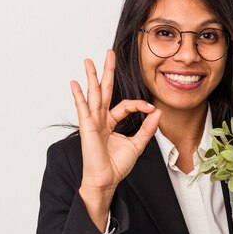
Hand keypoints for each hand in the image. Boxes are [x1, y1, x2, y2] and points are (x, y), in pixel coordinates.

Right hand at [70, 49, 160, 229]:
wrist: (106, 180)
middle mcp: (100, 119)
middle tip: (108, 53)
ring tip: (88, 60)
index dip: (139, 105)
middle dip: (107, 72)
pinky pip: (83, 108)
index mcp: (111, 123)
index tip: (151, 109)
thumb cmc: (117, 166)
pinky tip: (75, 83)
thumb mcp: (137, 145)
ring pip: (93, 94)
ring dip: (91, 77)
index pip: (125, 105)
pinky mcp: (87, 127)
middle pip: (105, 90)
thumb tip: (157, 112)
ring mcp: (92, 122)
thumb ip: (147, 128)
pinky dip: (79, 95)